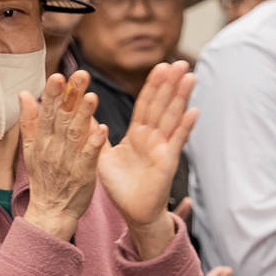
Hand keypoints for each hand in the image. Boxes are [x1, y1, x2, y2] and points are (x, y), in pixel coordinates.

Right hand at [17, 70, 103, 244]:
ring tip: (92, 96)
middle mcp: (53, 148)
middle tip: (80, 75)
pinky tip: (103, 128)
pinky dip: (95, 142)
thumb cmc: (44, 177)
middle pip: (62, 118)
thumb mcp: (30, 149)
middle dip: (71, 96)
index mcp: (42, 140)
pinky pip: (89, 156)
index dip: (54, 94)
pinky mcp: (83, 173)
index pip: (48, 112)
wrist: (51, 211)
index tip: (59, 75)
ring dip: (84, 115)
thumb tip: (25, 93)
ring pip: (76, 134)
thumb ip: (30, 121)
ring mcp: (68, 160)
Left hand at [103, 61, 195, 255]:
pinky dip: (185, 127)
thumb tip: (81, 112)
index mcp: (138, 134)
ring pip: (172, 117)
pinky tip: (193, 111)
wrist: (132, 212)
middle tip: (179, 62)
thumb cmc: (120, 186)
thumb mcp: (100, 155)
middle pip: (162, 105)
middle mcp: (153, 137)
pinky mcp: (168, 162)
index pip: (146, 104)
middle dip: (170, 84)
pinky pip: (177, 142)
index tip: (160, 66)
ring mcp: (162, 148)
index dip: (153, 85)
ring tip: (189, 77)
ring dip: (181, 97)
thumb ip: (94, 133)